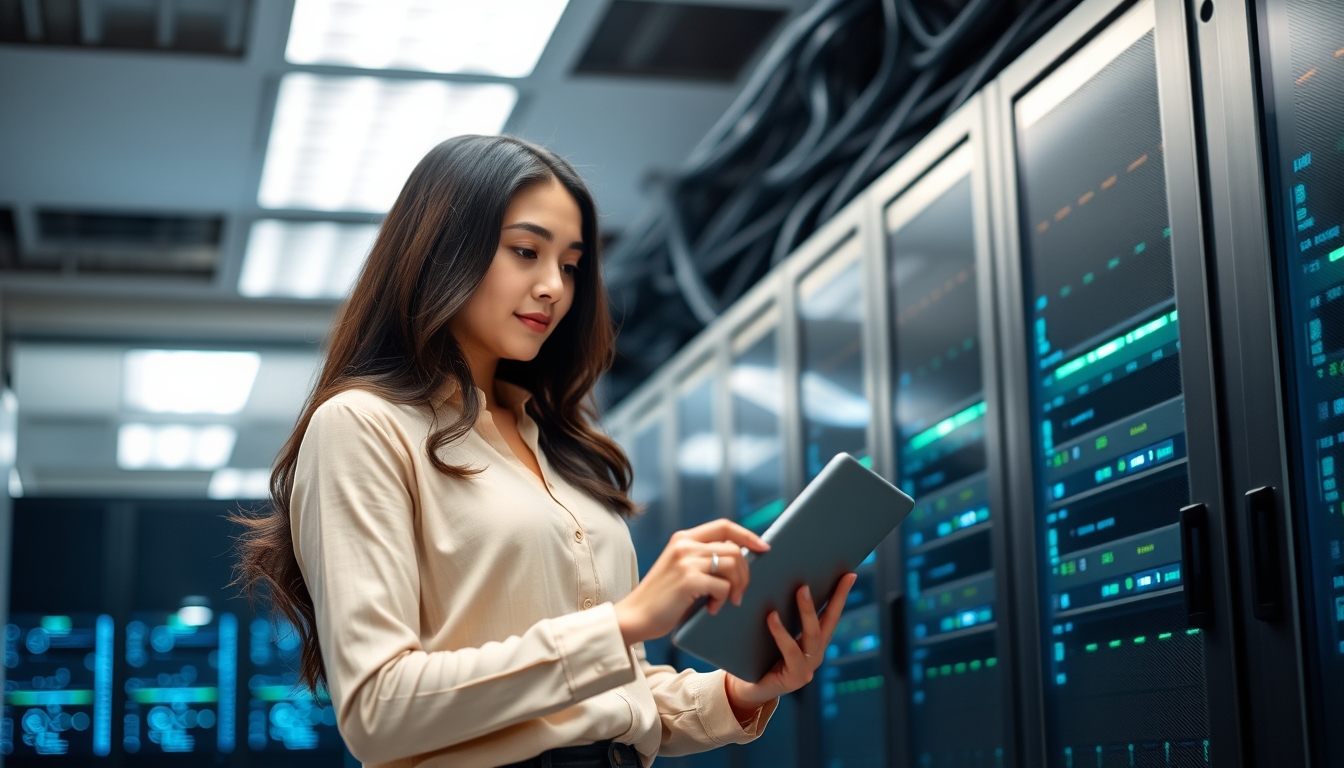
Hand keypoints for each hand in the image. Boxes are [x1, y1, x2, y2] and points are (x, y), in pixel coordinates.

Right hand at [613, 519, 769, 645]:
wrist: (635, 616)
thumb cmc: (663, 598)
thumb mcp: (681, 569)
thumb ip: (703, 559)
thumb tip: (741, 559)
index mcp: (683, 538)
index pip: (724, 526)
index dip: (748, 535)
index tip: (764, 548)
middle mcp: (684, 545)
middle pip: (734, 549)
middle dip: (745, 573)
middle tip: (739, 593)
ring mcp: (685, 561)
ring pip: (733, 565)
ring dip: (737, 587)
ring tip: (725, 602)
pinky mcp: (687, 580)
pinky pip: (723, 586)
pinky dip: (723, 600)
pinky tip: (712, 609)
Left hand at [723, 573, 858, 719]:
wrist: (744, 689)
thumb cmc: (755, 656)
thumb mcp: (770, 632)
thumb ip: (779, 612)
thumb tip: (776, 577)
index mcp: (812, 642)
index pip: (830, 614)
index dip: (840, 595)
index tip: (849, 574)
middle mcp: (815, 654)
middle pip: (829, 622)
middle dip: (835, 597)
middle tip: (836, 574)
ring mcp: (807, 668)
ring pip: (813, 636)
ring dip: (807, 611)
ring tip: (801, 589)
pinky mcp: (794, 679)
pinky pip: (791, 652)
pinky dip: (781, 633)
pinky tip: (772, 616)